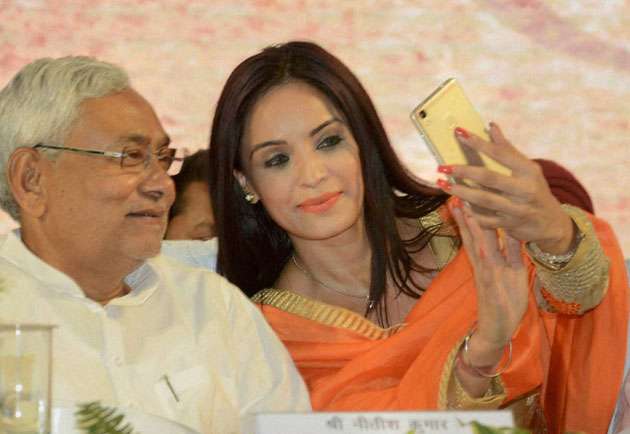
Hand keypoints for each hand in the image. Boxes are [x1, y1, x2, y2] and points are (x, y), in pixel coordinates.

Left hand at [439, 123, 573, 254]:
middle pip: (489, 178)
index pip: (500, 153)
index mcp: (529, 171)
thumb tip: (491, 126)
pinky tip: (459, 203)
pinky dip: (471, 212)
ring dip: (461, 192)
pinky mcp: (509, 225)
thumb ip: (507, 149)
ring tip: (443, 184)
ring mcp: (517, 209)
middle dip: (463, 171)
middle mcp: (525, 189)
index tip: (458, 132)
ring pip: (484, 200)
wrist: (551, 223)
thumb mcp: (527, 168)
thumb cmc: (534, 190)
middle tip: (442, 167)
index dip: (478, 143)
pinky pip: (485, 219)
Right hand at [450, 199, 527, 356]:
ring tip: (463, 207)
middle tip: (458, 190)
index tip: (468, 192)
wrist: (496, 332)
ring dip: (470, 228)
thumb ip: (512, 253)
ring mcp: (486, 277)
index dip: (474, 213)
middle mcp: (484, 266)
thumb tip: (514, 232)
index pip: (479, 233)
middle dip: (467, 213)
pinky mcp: (491, 291)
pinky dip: (484, 258)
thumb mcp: (513, 273)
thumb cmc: (505, 303)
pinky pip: (488, 271)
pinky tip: (482, 245)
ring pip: (477, 248)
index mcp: (490, 261)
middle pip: (474, 234)